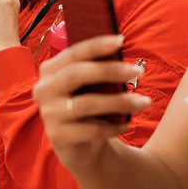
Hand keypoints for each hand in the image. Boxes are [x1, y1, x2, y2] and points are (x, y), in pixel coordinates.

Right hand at [32, 36, 147, 170]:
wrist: (80, 147)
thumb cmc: (88, 109)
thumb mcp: (89, 87)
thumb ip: (96, 70)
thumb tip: (120, 51)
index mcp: (49, 71)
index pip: (72, 53)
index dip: (95, 46)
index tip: (120, 40)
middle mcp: (43, 90)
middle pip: (76, 74)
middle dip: (110, 70)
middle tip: (139, 71)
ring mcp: (49, 114)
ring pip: (86, 104)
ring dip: (120, 102)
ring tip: (144, 102)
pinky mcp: (58, 136)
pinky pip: (91, 129)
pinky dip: (113, 126)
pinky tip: (126, 125)